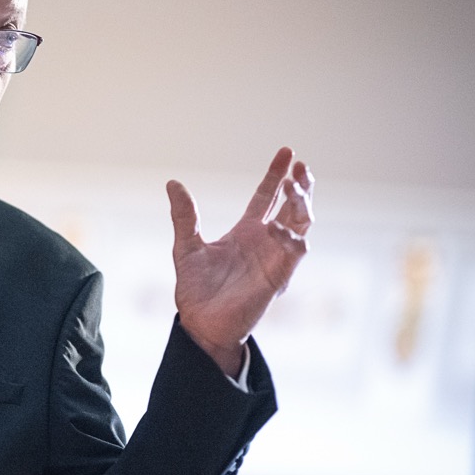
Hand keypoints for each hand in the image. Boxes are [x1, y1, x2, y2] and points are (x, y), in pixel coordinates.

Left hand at [166, 147, 313, 376]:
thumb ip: (184, 216)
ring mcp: (274, 258)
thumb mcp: (186, 246)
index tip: (287, 152)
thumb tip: (172, 183)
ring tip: (295, 185)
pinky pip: (293, 251)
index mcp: (246, 232)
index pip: (267, 197)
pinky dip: (289, 236)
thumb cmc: (195, 288)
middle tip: (300, 166)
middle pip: (292, 206)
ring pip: (301, 223)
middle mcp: (265, 242)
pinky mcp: (278, 276)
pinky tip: (274, 227)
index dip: (276, 175)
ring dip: (301, 203)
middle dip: (300, 185)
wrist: (200, 322)